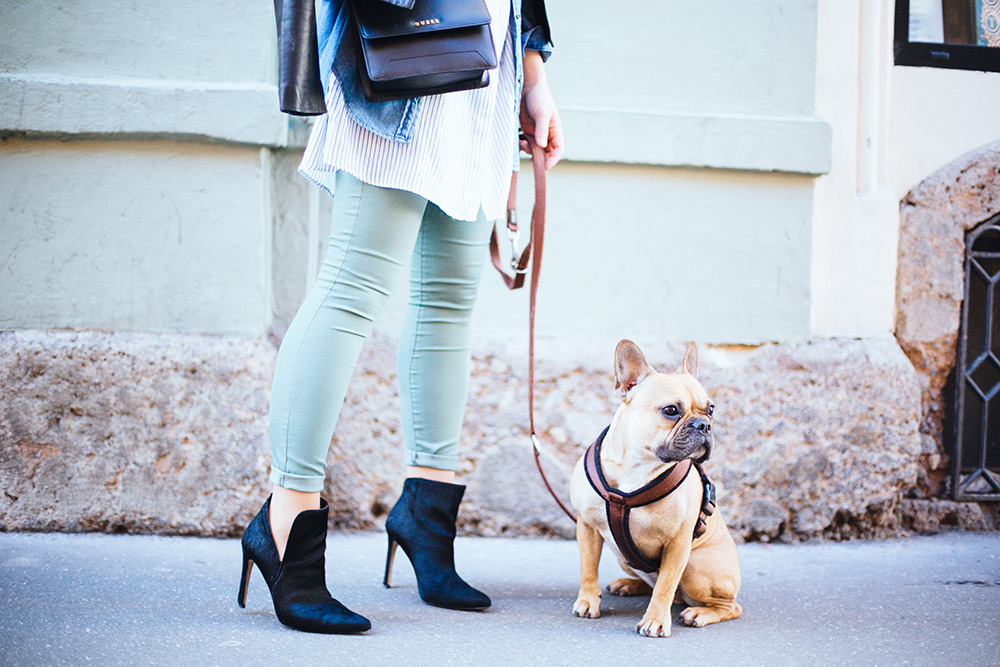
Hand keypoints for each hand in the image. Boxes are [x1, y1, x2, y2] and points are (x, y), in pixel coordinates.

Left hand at [519, 50, 563, 169]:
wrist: (527, 86)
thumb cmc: (539, 98)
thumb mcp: (542, 113)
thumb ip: (541, 130)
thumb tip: (542, 146)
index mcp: (555, 130)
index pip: (558, 149)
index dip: (553, 159)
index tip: (545, 166)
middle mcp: (547, 134)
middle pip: (546, 153)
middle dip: (539, 157)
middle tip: (531, 158)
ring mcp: (536, 133)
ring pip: (535, 150)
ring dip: (529, 150)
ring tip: (522, 143)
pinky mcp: (527, 131)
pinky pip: (526, 144)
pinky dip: (522, 145)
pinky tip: (519, 141)